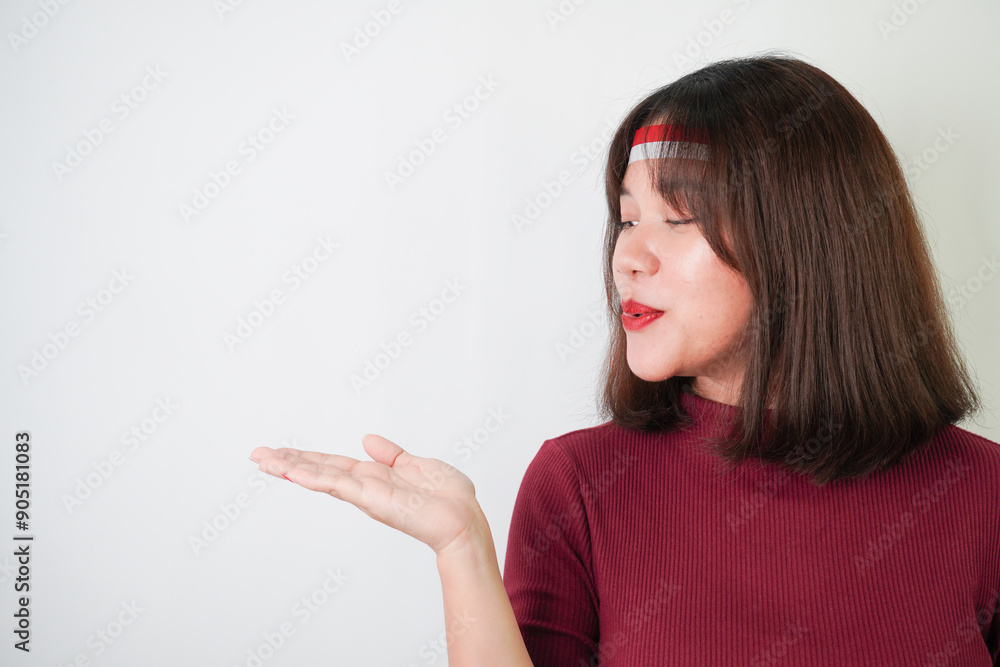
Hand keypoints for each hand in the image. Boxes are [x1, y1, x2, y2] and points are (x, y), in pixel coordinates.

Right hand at [249, 435, 484, 555]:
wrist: (463, 519)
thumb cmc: (448, 498)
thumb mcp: (417, 465)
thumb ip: (391, 454)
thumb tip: (367, 439)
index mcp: (374, 477)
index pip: (332, 465)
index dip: (306, 458)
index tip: (280, 452)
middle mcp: (364, 487)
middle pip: (318, 471)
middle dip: (287, 462)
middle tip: (256, 454)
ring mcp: (365, 495)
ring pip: (320, 477)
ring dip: (290, 468)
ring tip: (262, 460)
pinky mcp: (371, 499)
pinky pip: (337, 485)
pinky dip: (314, 477)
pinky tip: (292, 471)